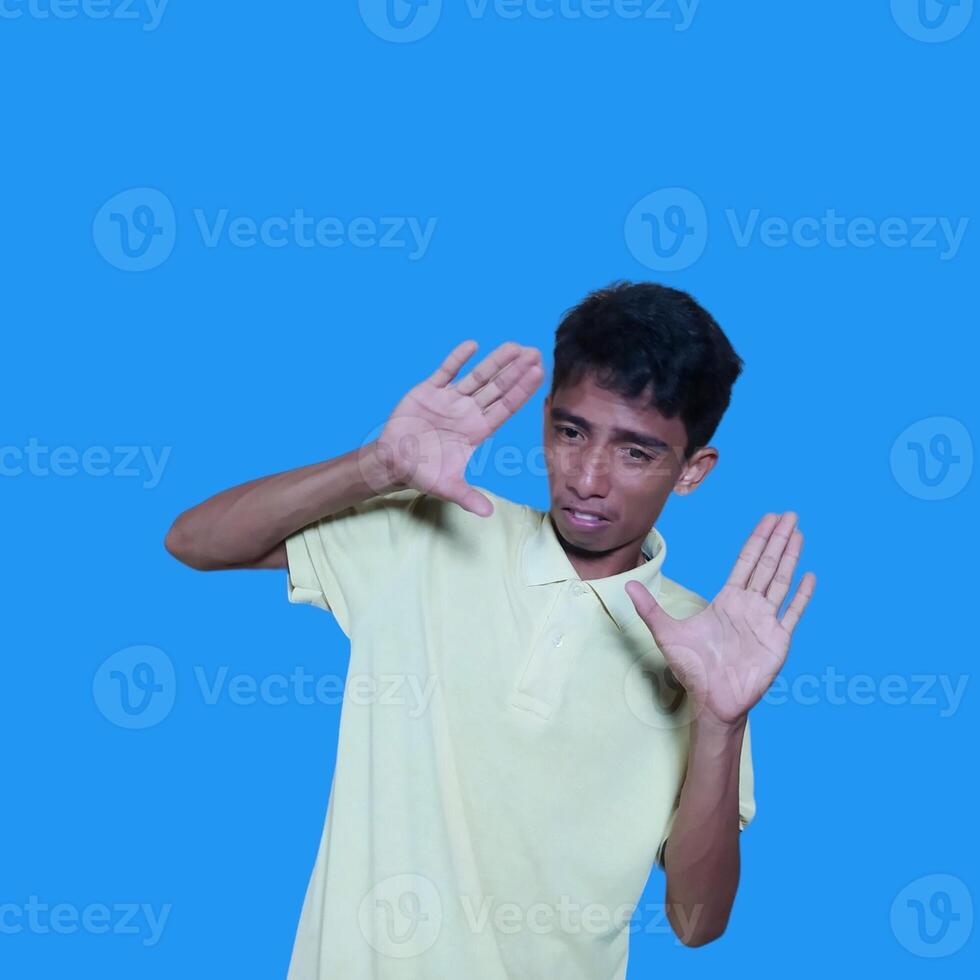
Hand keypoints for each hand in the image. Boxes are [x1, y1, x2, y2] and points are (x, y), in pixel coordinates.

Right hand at [372, 340, 543, 516]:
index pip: (505, 407)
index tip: (539, 374)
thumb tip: (488, 514)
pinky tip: (473, 345)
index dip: (522, 391)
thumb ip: (468, 498)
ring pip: (477, 376)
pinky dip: (457, 359)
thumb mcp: (447, 488)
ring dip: (495, 361)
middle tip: (536, 353)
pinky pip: (446, 371)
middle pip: (497, 388)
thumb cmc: (423, 473)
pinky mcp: (429, 390)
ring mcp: (450, 399)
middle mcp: (468, 412)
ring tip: (515, 346)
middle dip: (516, 371)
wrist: (394, 462)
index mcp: (477, 431)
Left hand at [625, 512, 815, 729]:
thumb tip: (627, 585)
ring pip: (780, 581)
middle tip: (790, 514)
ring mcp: (765, 622)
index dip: (757, 539)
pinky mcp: (778, 640)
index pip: (745, 562)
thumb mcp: (667, 633)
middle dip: (777, 539)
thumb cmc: (692, 669)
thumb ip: (649, 608)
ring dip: (790, 557)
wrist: (712, 702)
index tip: (767, 519)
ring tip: (799, 533)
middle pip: (766, 564)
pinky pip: (793, 613)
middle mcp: (749, 606)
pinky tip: (810, 575)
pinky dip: (802, 595)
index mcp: (727, 600)